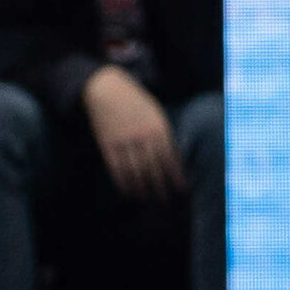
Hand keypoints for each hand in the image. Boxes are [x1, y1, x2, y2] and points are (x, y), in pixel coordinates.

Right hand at [84, 65, 184, 199]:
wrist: (108, 89)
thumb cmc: (137, 104)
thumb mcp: (156, 115)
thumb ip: (164, 136)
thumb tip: (173, 160)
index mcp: (158, 128)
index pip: (170, 158)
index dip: (176, 176)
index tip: (182, 189)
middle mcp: (142, 136)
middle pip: (154, 168)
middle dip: (161, 186)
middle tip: (166, 200)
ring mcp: (123, 141)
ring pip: (135, 171)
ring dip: (143, 189)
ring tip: (149, 200)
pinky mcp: (107, 144)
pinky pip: (116, 168)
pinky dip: (123, 183)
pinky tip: (129, 192)